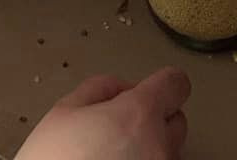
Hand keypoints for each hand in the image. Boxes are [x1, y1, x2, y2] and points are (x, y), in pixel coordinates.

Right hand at [17, 69, 191, 159]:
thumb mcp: (61, 114)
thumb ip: (97, 89)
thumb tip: (116, 88)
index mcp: (138, 116)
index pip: (175, 83)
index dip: (160, 84)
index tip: (151, 89)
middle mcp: (159, 147)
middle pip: (176, 119)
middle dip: (152, 119)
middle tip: (119, 128)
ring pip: (168, 151)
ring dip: (148, 149)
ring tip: (111, 157)